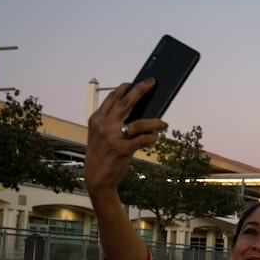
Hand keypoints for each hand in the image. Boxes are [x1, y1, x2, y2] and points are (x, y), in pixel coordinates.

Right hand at [84, 79, 166, 193]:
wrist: (96, 177)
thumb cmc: (101, 154)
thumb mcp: (100, 134)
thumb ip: (111, 121)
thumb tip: (136, 110)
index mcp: (97, 119)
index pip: (112, 98)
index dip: (124, 88)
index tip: (134, 82)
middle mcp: (104, 125)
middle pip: (126, 103)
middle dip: (140, 90)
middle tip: (152, 82)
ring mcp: (113, 137)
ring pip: (139, 123)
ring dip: (155, 122)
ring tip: (163, 123)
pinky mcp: (122, 150)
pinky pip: (143, 140)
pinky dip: (152, 138)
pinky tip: (156, 137)